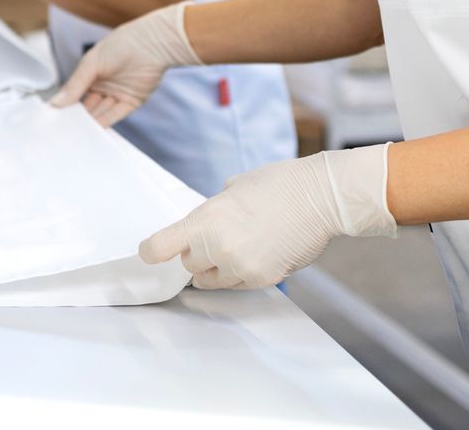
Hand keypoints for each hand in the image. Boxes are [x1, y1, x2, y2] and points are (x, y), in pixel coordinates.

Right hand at [48, 2, 199, 125]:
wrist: (153, 44)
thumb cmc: (122, 44)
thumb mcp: (91, 63)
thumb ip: (74, 85)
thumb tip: (56, 103)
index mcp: (91, 72)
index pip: (74, 93)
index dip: (65, 104)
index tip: (53, 118)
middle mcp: (104, 84)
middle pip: (87, 105)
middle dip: (77, 117)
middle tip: (62, 131)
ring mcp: (117, 94)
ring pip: (100, 112)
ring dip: (89, 123)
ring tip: (75, 135)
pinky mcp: (131, 102)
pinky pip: (115, 116)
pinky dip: (104, 124)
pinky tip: (92, 131)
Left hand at [138, 146, 395, 289]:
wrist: (320, 199)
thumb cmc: (279, 184)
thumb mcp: (234, 187)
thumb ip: (213, 210)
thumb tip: (204, 226)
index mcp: (207, 219)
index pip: (161, 247)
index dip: (150, 251)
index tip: (147, 252)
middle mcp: (218, 247)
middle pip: (188, 264)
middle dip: (197, 253)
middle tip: (217, 237)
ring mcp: (240, 267)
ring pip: (210, 280)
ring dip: (216, 267)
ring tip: (239, 245)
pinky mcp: (261, 280)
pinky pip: (236, 284)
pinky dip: (239, 273)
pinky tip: (257, 252)